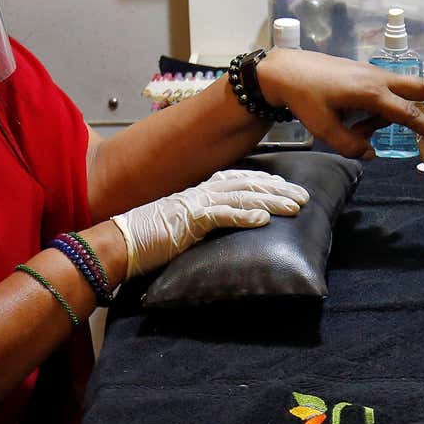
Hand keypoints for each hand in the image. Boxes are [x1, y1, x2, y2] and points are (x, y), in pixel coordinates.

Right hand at [112, 170, 310, 275]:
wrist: (118, 243)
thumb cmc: (147, 239)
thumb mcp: (183, 226)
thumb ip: (204, 222)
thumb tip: (223, 227)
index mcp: (199, 192)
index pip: (239, 180)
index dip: (266, 182)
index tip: (287, 187)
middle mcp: (201, 192)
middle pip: (248, 185)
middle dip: (279, 190)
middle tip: (304, 197)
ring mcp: (195, 204)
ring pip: (243, 197)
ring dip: (272, 202)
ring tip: (295, 207)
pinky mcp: (189, 220)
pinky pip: (222, 216)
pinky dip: (244, 216)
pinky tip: (263, 220)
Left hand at [255, 49, 423, 158]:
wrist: (285, 70)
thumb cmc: (303, 97)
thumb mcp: (324, 128)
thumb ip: (350, 145)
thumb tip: (370, 155)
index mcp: (371, 91)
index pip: (409, 112)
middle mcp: (378, 78)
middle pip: (421, 85)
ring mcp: (372, 74)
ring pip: (399, 95)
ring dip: (392, 117)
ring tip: (358, 132)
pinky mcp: (364, 75)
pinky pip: (384, 94)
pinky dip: (380, 111)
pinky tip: (355, 123)